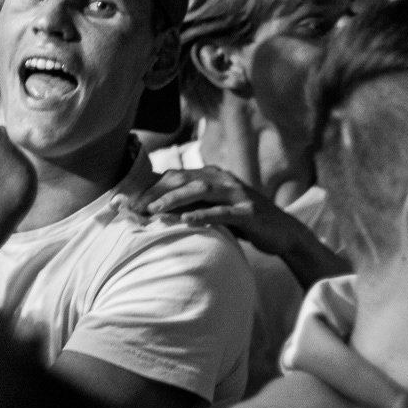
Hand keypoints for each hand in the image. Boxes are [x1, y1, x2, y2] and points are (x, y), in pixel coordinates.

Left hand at [118, 166, 309, 259]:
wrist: (282, 232)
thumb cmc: (241, 221)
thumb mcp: (213, 207)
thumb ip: (190, 203)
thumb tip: (153, 207)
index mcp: (211, 175)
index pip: (173, 176)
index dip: (148, 187)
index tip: (125, 200)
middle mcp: (222, 179)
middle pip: (182, 179)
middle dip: (154, 192)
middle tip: (132, 206)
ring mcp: (236, 194)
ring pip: (200, 191)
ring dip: (173, 199)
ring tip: (152, 210)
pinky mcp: (248, 212)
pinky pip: (222, 213)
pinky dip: (202, 216)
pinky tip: (185, 221)